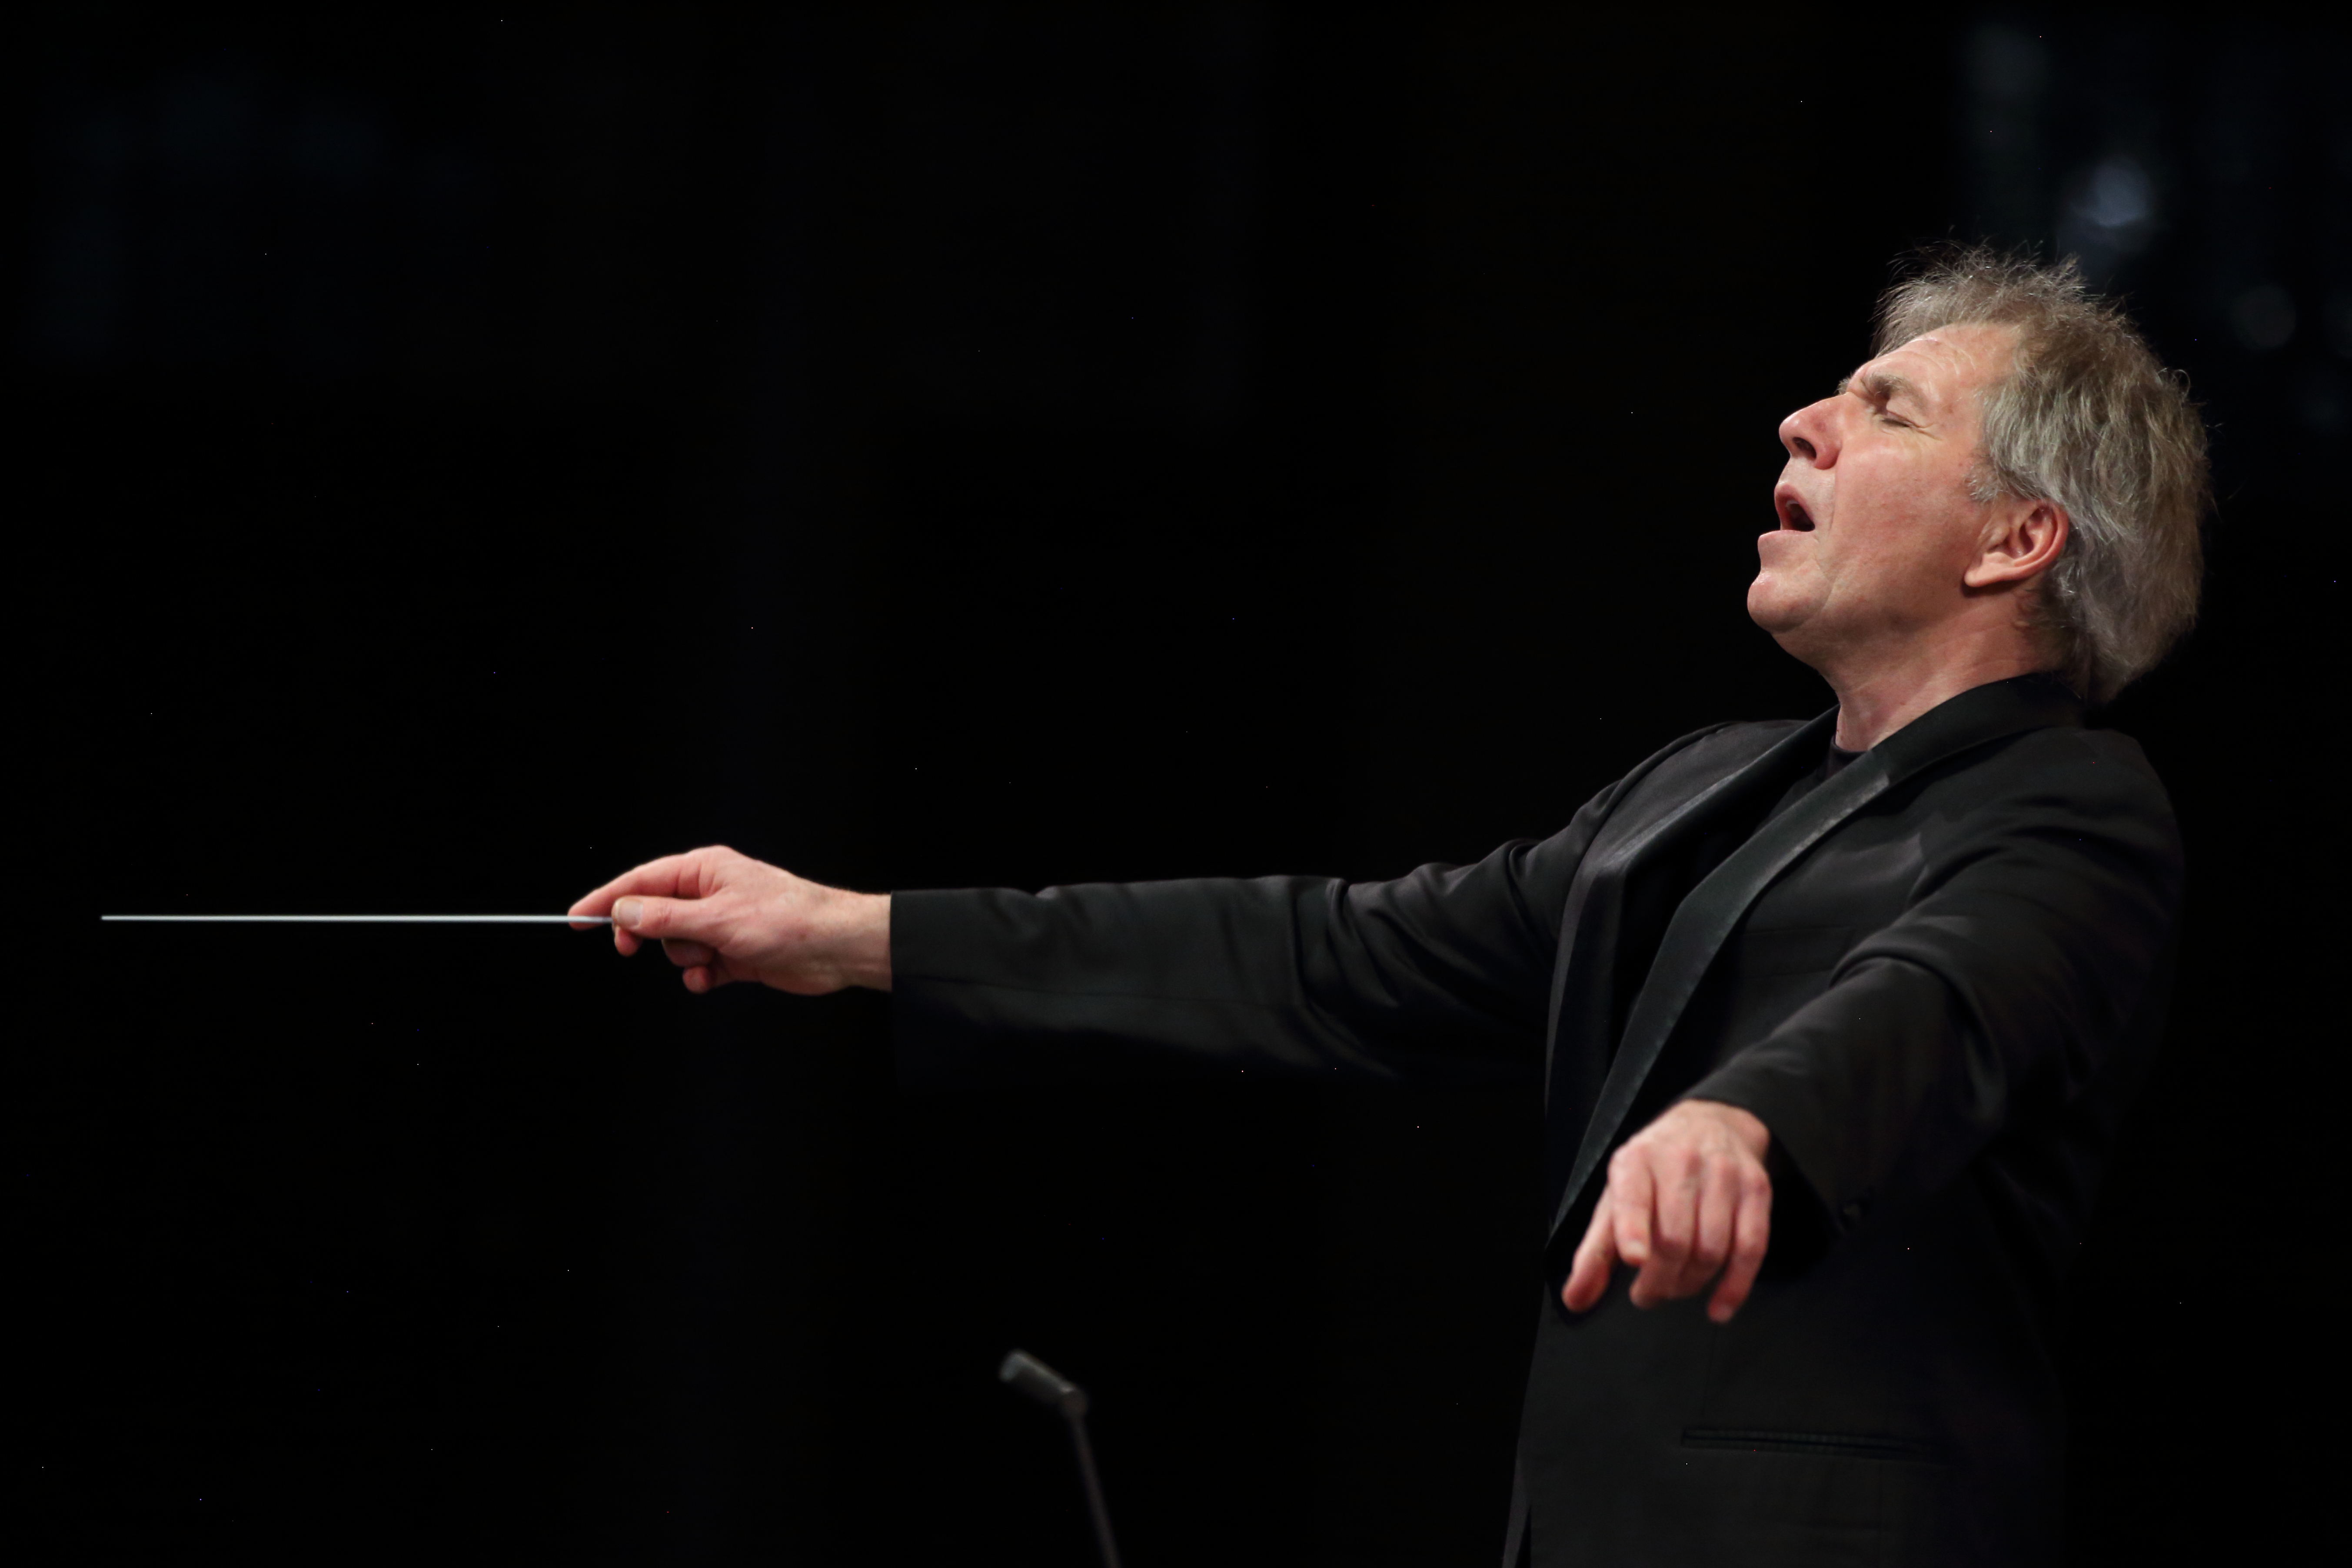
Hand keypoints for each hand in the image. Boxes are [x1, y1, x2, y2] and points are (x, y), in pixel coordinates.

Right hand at [567, 845, 890, 994]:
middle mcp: (711, 893)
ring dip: (684, 958)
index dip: (606, 899)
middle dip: (644, 934)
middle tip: (628, 950)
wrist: (836, 947)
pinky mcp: (735, 953)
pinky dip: (701, 975)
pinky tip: (714, 977)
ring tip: (709, 958)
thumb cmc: (787, 920)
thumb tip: (623, 911)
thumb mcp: (717, 918)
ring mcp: (722, 924)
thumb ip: (666, 917)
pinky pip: (699, 967)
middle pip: (653, 913)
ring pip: (676, 945)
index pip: (641, 881)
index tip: (575, 918)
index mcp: (705, 870)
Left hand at [1560, 1099, 1771, 1324]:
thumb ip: (1595, 1252)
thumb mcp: (1615, 1198)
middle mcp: (1681, 1161)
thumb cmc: (1654, 1170)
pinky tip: (1718, 1306)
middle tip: (1647, 1294)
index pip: (1634, 1198)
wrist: (1711, 1123)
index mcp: (1638, 1160)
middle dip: (1659, 1281)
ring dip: (1691, 1284)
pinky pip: (1752, 1249)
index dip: (1634, 1231)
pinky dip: (1735, 1287)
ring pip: (1713, 1249)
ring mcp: (1724, 1174)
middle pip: (1676, 1238)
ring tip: (1674, 1287)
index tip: (1634, 1260)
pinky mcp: (1757, 1190)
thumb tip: (1577, 1298)